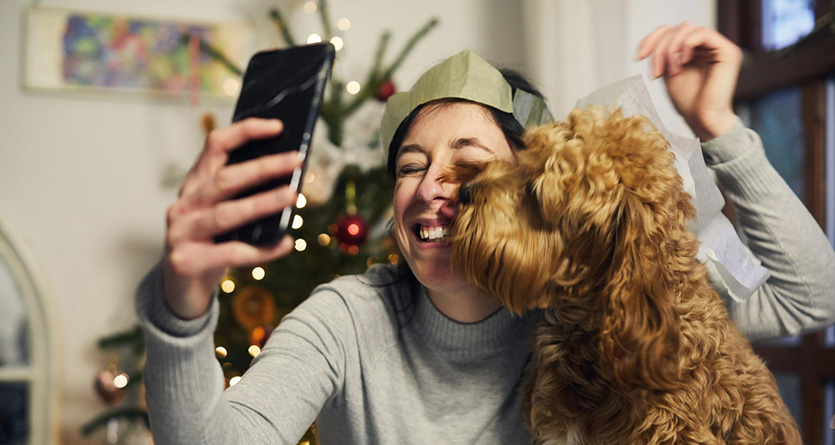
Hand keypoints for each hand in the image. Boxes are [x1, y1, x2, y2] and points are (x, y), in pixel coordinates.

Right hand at [163, 118, 300, 318]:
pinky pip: (231, 253)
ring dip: (264, 203)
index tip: (277, 126)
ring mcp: (181, 233)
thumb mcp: (223, 216)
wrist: (179, 290)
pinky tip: (286, 244)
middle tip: (297, 161)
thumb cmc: (211, 245)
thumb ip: (245, 198)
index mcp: (195, 185)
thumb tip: (290, 179)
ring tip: (293, 197)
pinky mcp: (186, 262)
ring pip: (227, 214)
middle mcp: (185, 204)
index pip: (215, 146)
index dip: (245, 132)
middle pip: (225, 179)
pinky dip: (262, 250)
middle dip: (264, 167)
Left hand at [637, 22, 742, 140]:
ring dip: (671, 49)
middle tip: (656, 72)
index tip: (639, 57)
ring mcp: (718, 47)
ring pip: (687, 28)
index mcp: (693, 49)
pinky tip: (682, 63)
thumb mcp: (667, 71)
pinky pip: (703, 33)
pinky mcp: (728, 52)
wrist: (702, 120)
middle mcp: (707, 45)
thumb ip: (663, 53)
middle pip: (677, 28)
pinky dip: (686, 45)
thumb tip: (653, 39)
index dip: (652, 39)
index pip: (670, 30)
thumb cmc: (687, 101)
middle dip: (660, 48)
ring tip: (671, 71)